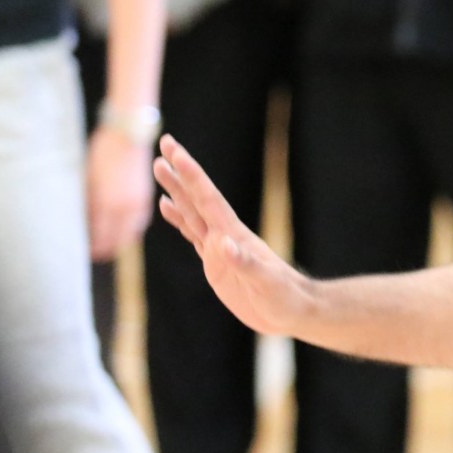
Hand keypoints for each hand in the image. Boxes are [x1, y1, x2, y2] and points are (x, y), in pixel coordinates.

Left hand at [87, 127, 153, 261]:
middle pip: (116, 239)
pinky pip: (140, 221)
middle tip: (95, 252)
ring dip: (119, 239)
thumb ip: (87, 203)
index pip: (99, 235)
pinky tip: (124, 228)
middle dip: (106, 247)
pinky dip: (131, 228)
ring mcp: (138, 202)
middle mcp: (125, 208)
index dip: (92, 246)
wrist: (129, 135)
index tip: (85, 252)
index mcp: (108, 204)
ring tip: (109, 243)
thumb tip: (82, 222)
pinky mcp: (146, 196)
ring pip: (130, 232)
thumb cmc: (102, 154)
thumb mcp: (88, 179)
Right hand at [155, 135, 313, 335]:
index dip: (192, 175)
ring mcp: (219, 247)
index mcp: (234, 235)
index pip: (208, 199)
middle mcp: (225, 234)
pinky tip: (168, 206)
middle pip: (197, 197)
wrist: (293, 310)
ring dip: (175, 189)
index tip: (175, 151)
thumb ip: (245, 263)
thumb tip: (223, 244)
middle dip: (180, 171)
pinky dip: (179, 218)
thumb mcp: (266, 282)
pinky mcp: (215, 262)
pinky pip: (192, 233)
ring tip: (159, 167)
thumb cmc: (284, 296)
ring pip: (191, 211)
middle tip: (164, 142)